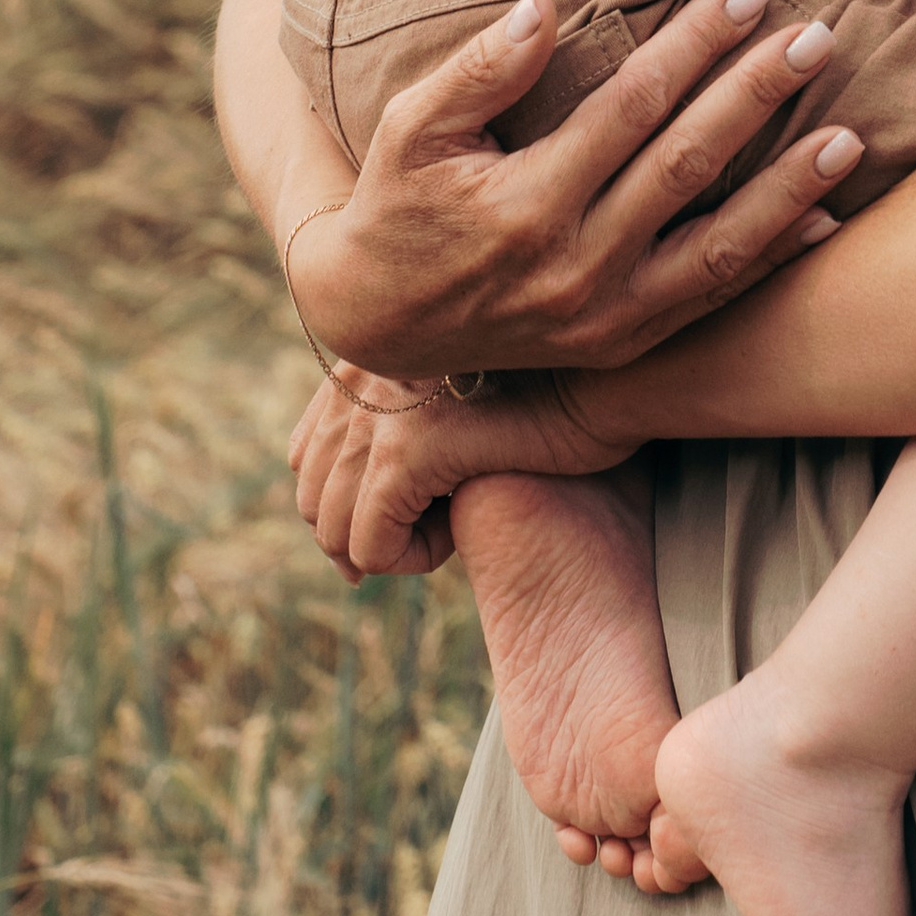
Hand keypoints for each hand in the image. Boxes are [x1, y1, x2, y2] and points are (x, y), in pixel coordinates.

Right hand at [285, 0, 863, 381]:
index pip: (632, 107)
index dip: (694, 46)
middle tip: (817, 37)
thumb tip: (544, 3)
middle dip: (756, 97)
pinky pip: (710, 303)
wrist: (380, 324)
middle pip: (686, 166)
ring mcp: (604, 318)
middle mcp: (573, 269)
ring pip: (717, 247)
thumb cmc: (400, 204)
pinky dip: (770, 262)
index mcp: (524, 206)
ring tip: (849, 133)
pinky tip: (824, 220)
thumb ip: (479, 69)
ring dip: (786, 188)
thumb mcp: (409, 129)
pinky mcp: (622, 345)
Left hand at [287, 364, 628, 579]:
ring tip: (443, 542)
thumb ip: (414, 420)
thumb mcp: (463, 398)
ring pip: (335, 527)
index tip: (377, 535)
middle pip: (311, 493)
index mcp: (369, 355)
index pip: (303, 451)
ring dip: (385, 550)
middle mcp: (364, 374)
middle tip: (405, 556)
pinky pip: (373, 541)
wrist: (611, 381)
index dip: (332, 505)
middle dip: (348, 542)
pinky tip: (453, 546)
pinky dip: (406, 559)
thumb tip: (369, 491)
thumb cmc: (555, 395)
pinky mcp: (411, 446)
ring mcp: (383, 407)